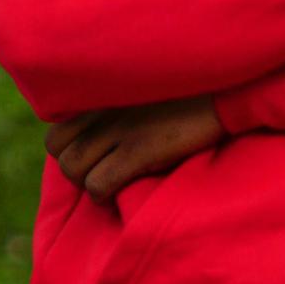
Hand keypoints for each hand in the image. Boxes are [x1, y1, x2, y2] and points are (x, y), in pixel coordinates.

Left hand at [44, 93, 224, 202]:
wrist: (228, 91)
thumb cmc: (194, 91)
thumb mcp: (147, 88)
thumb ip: (122, 103)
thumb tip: (108, 128)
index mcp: (105, 93)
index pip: (56, 128)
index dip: (69, 150)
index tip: (92, 156)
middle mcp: (104, 110)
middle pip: (59, 152)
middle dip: (75, 169)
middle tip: (102, 173)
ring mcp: (119, 130)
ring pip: (73, 170)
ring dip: (87, 184)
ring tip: (110, 185)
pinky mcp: (137, 151)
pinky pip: (98, 184)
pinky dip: (102, 195)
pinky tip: (119, 194)